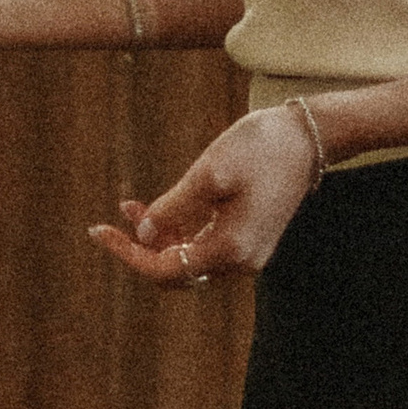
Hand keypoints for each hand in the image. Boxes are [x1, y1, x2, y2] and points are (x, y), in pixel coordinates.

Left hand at [89, 100, 322, 284]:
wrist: (308, 137)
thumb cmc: (260, 148)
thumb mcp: (209, 173)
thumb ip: (174, 207)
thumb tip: (145, 235)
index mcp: (230, 250)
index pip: (165, 270)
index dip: (128, 254)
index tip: (99, 231)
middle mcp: (240, 261)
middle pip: (175, 271)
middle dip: (141, 247)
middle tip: (115, 217)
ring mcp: (247, 253)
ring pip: (188, 258)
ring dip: (158, 237)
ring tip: (131, 206)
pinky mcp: (249, 238)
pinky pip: (204, 244)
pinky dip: (179, 230)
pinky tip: (160, 209)